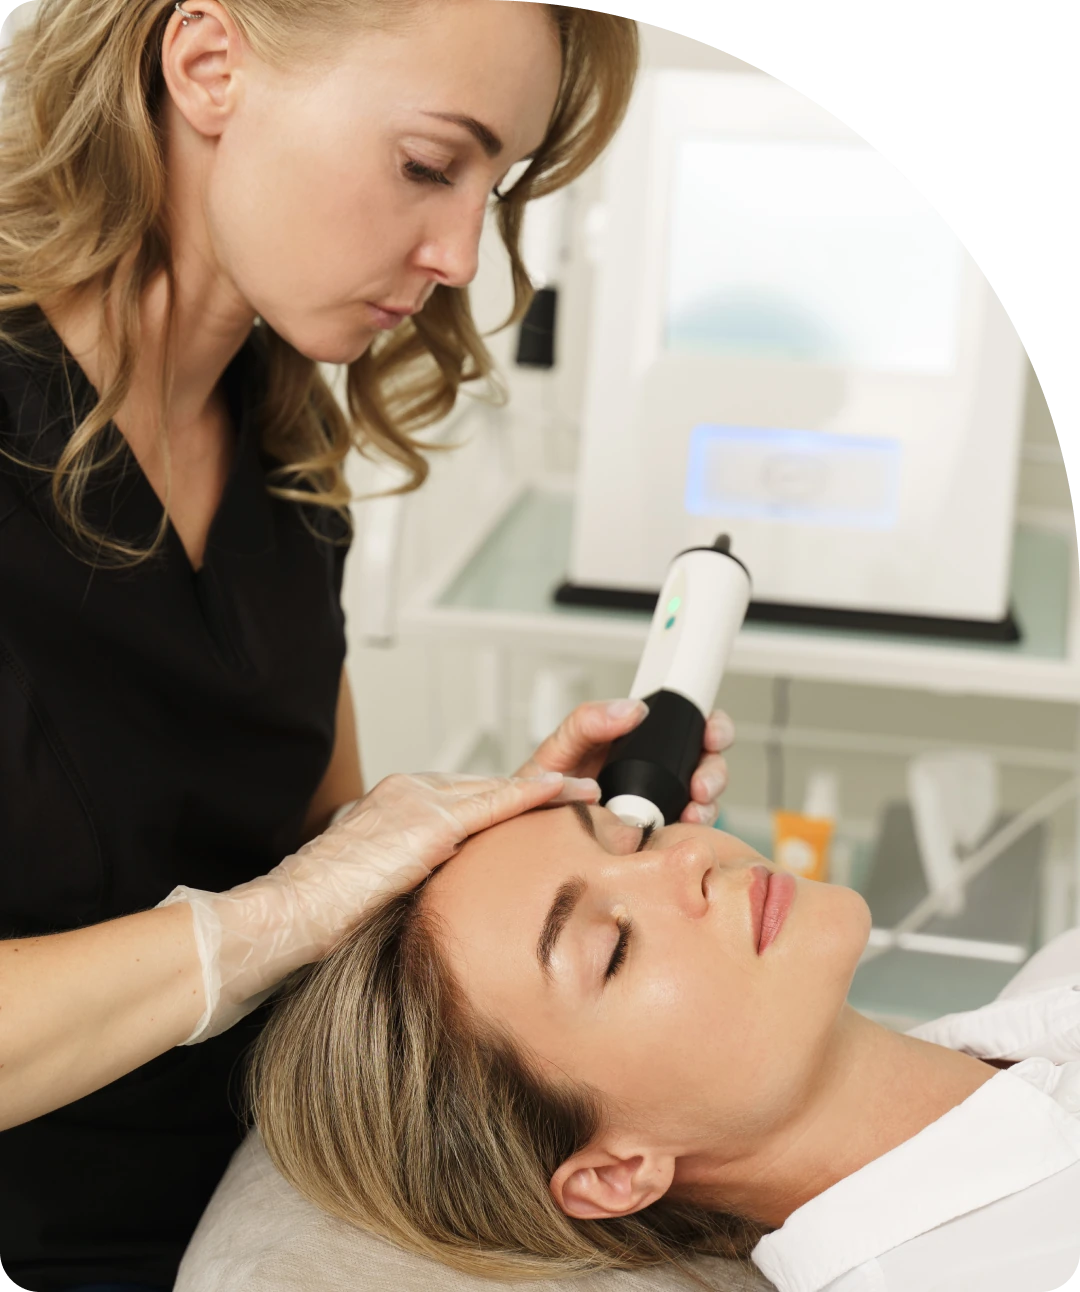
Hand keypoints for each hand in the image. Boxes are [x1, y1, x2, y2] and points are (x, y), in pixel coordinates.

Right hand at [159, 770, 597, 1043]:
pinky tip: (567, 794)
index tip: (535, 811)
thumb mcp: (368, 896)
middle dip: (530, 794)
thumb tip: (431, 915)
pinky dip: (534, 796)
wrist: (282, 918)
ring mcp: (415, 801)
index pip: (459, 799)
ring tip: (590, 794)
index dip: (501, 805)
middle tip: (578, 796)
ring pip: (495, 790)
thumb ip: (404, 889)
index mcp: (389, 809)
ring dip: (546, 793)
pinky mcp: (427, 823)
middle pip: (483, 787)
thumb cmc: (312, 919)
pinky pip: (494, 804)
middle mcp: (404, 794)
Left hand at [517, 698, 735, 826]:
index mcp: (638, 742)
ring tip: (692, 812)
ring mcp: (659, 803)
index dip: (711, 727)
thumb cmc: (542, 787)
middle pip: (706, 763)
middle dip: (714, 771)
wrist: (527, 834)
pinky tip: (681, 830)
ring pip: (703, 799)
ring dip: (708, 804)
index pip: (687, 726)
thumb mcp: (560, 746)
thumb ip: (588, 721)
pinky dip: (693, 829)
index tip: (712, 734)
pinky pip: (686, 831)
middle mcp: (656, 771)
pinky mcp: (655, 833)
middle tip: (701, 785)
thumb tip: (632, 709)